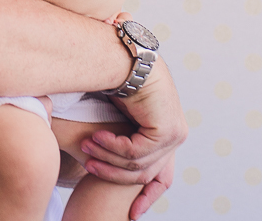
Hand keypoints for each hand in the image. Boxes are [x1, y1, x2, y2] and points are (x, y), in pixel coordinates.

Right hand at [79, 60, 187, 218]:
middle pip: (147, 175)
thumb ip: (117, 141)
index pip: (162, 176)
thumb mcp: (115, 119)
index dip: (147, 196)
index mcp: (165, 134)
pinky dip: (112, 148)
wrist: (122, 56)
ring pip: (137, 166)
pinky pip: (135, 153)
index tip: (131, 213)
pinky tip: (95, 137)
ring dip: (107, 159)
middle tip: (87, 167)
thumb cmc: (114, 81)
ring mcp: (174, 134)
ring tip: (86, 147)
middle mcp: (174, 136)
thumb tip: (100, 162)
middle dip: (113, 175)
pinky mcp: (167, 130)